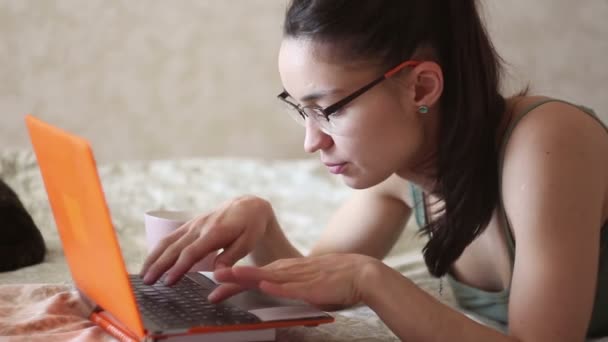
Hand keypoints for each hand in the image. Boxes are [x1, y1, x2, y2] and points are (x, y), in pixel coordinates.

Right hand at [140, 195, 273, 284]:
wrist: (248, 205)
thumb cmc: (250, 226)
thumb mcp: (248, 242)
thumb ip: (231, 257)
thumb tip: (216, 273)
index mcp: (214, 232)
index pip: (191, 252)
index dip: (178, 267)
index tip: (168, 281)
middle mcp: (200, 227)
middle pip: (174, 248)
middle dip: (159, 265)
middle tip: (147, 282)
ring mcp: (193, 224)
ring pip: (168, 241)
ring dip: (153, 257)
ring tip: (143, 274)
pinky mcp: (190, 224)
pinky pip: (171, 237)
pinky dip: (158, 249)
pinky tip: (151, 260)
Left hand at [208, 254, 377, 308]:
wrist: (361, 273)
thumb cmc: (335, 280)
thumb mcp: (306, 283)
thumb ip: (290, 287)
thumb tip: (273, 292)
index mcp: (286, 271)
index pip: (254, 275)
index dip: (233, 280)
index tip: (215, 286)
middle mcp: (288, 271)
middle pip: (255, 275)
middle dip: (232, 279)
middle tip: (211, 282)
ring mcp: (299, 278)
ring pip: (268, 276)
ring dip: (247, 276)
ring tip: (228, 277)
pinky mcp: (312, 287)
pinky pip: (292, 287)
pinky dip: (278, 286)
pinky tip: (265, 286)